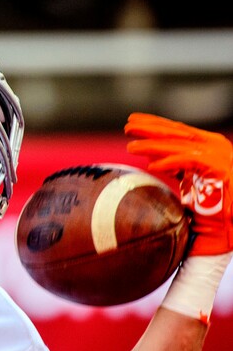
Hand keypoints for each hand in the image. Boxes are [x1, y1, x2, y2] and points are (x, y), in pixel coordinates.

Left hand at [124, 112, 232, 255]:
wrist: (231, 227)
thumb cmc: (211, 210)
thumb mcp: (189, 182)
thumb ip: (175, 168)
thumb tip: (151, 159)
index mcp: (206, 149)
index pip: (177, 132)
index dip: (154, 125)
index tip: (131, 122)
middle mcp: (213, 149)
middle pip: (177, 134)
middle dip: (150, 128)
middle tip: (128, 125)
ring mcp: (218, 157)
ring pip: (179, 146)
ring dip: (153, 145)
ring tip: (131, 147)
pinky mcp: (220, 168)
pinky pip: (190, 161)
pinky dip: (170, 162)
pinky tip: (152, 166)